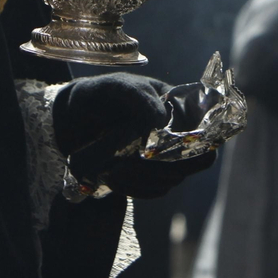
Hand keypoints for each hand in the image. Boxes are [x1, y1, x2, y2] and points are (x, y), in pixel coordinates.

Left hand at [52, 72, 215, 198]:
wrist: (73, 116)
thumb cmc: (99, 93)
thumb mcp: (118, 87)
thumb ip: (140, 99)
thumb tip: (160, 121)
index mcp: (179, 106)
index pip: (204, 131)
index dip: (192, 144)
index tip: (162, 148)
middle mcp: (178, 132)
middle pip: (192, 161)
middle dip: (164, 166)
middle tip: (132, 162)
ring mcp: (165, 156)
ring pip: (173, 178)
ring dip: (145, 178)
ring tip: (114, 170)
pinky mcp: (149, 174)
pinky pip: (156, 190)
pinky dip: (137, 189)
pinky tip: (113, 179)